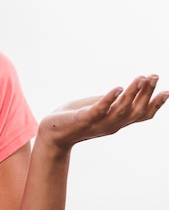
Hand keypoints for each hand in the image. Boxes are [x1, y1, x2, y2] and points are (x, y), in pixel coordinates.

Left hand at [38, 74, 168, 150]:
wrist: (52, 132)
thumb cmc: (75, 118)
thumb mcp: (98, 109)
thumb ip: (112, 103)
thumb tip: (125, 90)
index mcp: (117, 121)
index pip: (141, 115)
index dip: (155, 105)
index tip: (167, 91)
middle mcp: (112, 124)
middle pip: (135, 111)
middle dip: (146, 93)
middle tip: (154, 76)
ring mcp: (99, 123)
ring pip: (121, 110)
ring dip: (132, 94)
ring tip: (141, 78)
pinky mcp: (84, 119)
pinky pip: (99, 110)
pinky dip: (109, 99)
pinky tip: (116, 88)